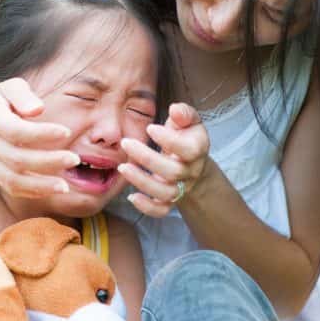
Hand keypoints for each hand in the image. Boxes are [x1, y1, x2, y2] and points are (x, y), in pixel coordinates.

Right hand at [0, 77, 79, 197]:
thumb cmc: (3, 99)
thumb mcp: (12, 88)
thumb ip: (24, 96)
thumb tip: (38, 109)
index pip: (14, 129)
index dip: (41, 133)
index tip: (67, 132)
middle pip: (15, 158)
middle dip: (48, 161)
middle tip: (75, 160)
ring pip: (12, 179)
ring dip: (41, 185)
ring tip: (65, 186)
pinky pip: (11, 187)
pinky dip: (33, 191)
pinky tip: (52, 189)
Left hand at [117, 102, 210, 216]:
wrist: (191, 161)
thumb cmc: (185, 135)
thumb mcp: (188, 120)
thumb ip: (184, 113)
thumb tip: (175, 110)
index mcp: (197, 150)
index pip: (187, 149)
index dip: (168, 140)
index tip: (150, 127)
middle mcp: (190, 172)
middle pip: (172, 172)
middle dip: (147, 158)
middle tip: (125, 142)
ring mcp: (180, 188)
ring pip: (165, 193)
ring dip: (142, 182)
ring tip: (122, 167)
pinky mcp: (170, 200)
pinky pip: (161, 210)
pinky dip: (146, 208)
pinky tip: (130, 196)